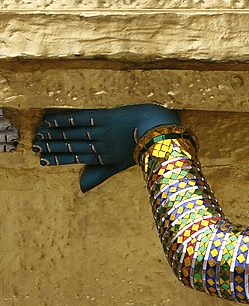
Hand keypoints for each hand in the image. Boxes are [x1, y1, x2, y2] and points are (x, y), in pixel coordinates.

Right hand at [34, 104, 179, 191]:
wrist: (156, 127)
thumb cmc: (141, 146)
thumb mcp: (122, 165)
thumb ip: (101, 175)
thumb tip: (82, 189)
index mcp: (106, 158)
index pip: (77, 158)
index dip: (59, 159)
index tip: (43, 160)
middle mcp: (102, 145)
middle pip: (72, 146)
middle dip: (52, 146)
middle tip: (34, 146)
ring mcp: (103, 131)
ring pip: (74, 133)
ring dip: (55, 133)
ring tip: (39, 133)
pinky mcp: (105, 117)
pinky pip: (81, 118)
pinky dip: (65, 119)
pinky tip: (52, 119)